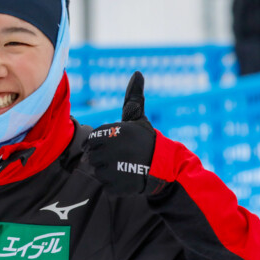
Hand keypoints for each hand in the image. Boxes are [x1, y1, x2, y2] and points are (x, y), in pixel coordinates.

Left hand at [82, 71, 156, 195]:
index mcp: (115, 131)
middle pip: (93, 156)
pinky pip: (106, 186)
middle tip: (121, 158)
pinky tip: (128, 178)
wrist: (167, 167)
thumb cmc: (148, 141)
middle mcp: (112, 149)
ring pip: (98, 172)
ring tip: (125, 168)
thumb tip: (137, 73)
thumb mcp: (139, 118)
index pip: (92, 139)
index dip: (101, 144)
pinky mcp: (118, 186)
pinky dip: (115, 185)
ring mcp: (114, 169)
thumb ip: (133, 97)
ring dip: (109, 172)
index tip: (112, 146)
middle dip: (104, 158)